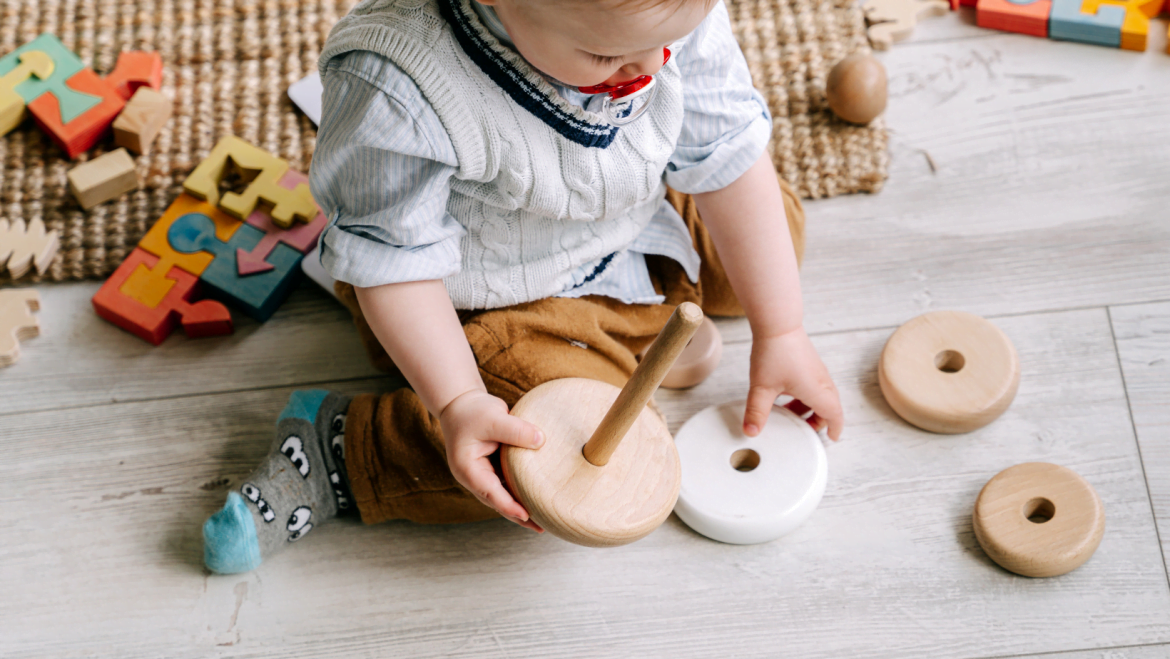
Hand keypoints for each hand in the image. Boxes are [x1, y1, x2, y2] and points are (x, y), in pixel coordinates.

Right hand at [439, 390, 545, 531]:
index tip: (526, 516)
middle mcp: (474, 476)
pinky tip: (537, 497)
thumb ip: (516, 430)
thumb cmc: (472, 411)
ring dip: (521, 507)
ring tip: (543, 519)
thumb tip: (542, 441)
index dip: (509, 506)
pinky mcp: (492, 468)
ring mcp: (483, 474)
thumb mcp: (494, 417)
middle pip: (498, 501)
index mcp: (468, 469)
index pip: (490, 492)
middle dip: (518, 516)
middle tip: (541, 528)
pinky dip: (521, 491)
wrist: (461, 403)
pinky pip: (508, 484)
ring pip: (503, 496)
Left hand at [745, 327, 842, 440]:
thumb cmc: (774, 353)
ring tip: (789, 414)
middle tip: (803, 430)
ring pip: (821, 396)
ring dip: (810, 408)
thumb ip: (756, 412)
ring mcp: (817, 371)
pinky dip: (806, 396)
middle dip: (819, 421)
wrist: (778, 323)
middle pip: (830, 407)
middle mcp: (822, 381)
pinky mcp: (810, 363)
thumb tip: (751, 431)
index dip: (835, 429)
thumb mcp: (762, 387)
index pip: (835, 415)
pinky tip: (785, 395)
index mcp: (817, 391)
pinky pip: (814, 385)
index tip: (831, 439)